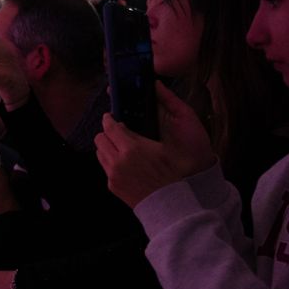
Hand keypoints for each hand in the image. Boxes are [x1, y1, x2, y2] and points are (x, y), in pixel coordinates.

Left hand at [93, 88, 214, 207]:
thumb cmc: (188, 168)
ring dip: (109, 147)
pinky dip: (112, 162)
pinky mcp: (115, 189)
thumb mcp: (184, 131)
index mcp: (132, 148)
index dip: (111, 118)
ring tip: (125, 148)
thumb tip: (155, 83)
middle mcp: (118, 163)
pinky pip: (106, 169)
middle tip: (122, 132)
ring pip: (100, 154)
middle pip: (100, 138)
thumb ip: (168, 103)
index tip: (114, 115)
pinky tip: (129, 163)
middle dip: (108, 133)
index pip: (109, 125)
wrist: (186, 204)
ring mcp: (114, 178)